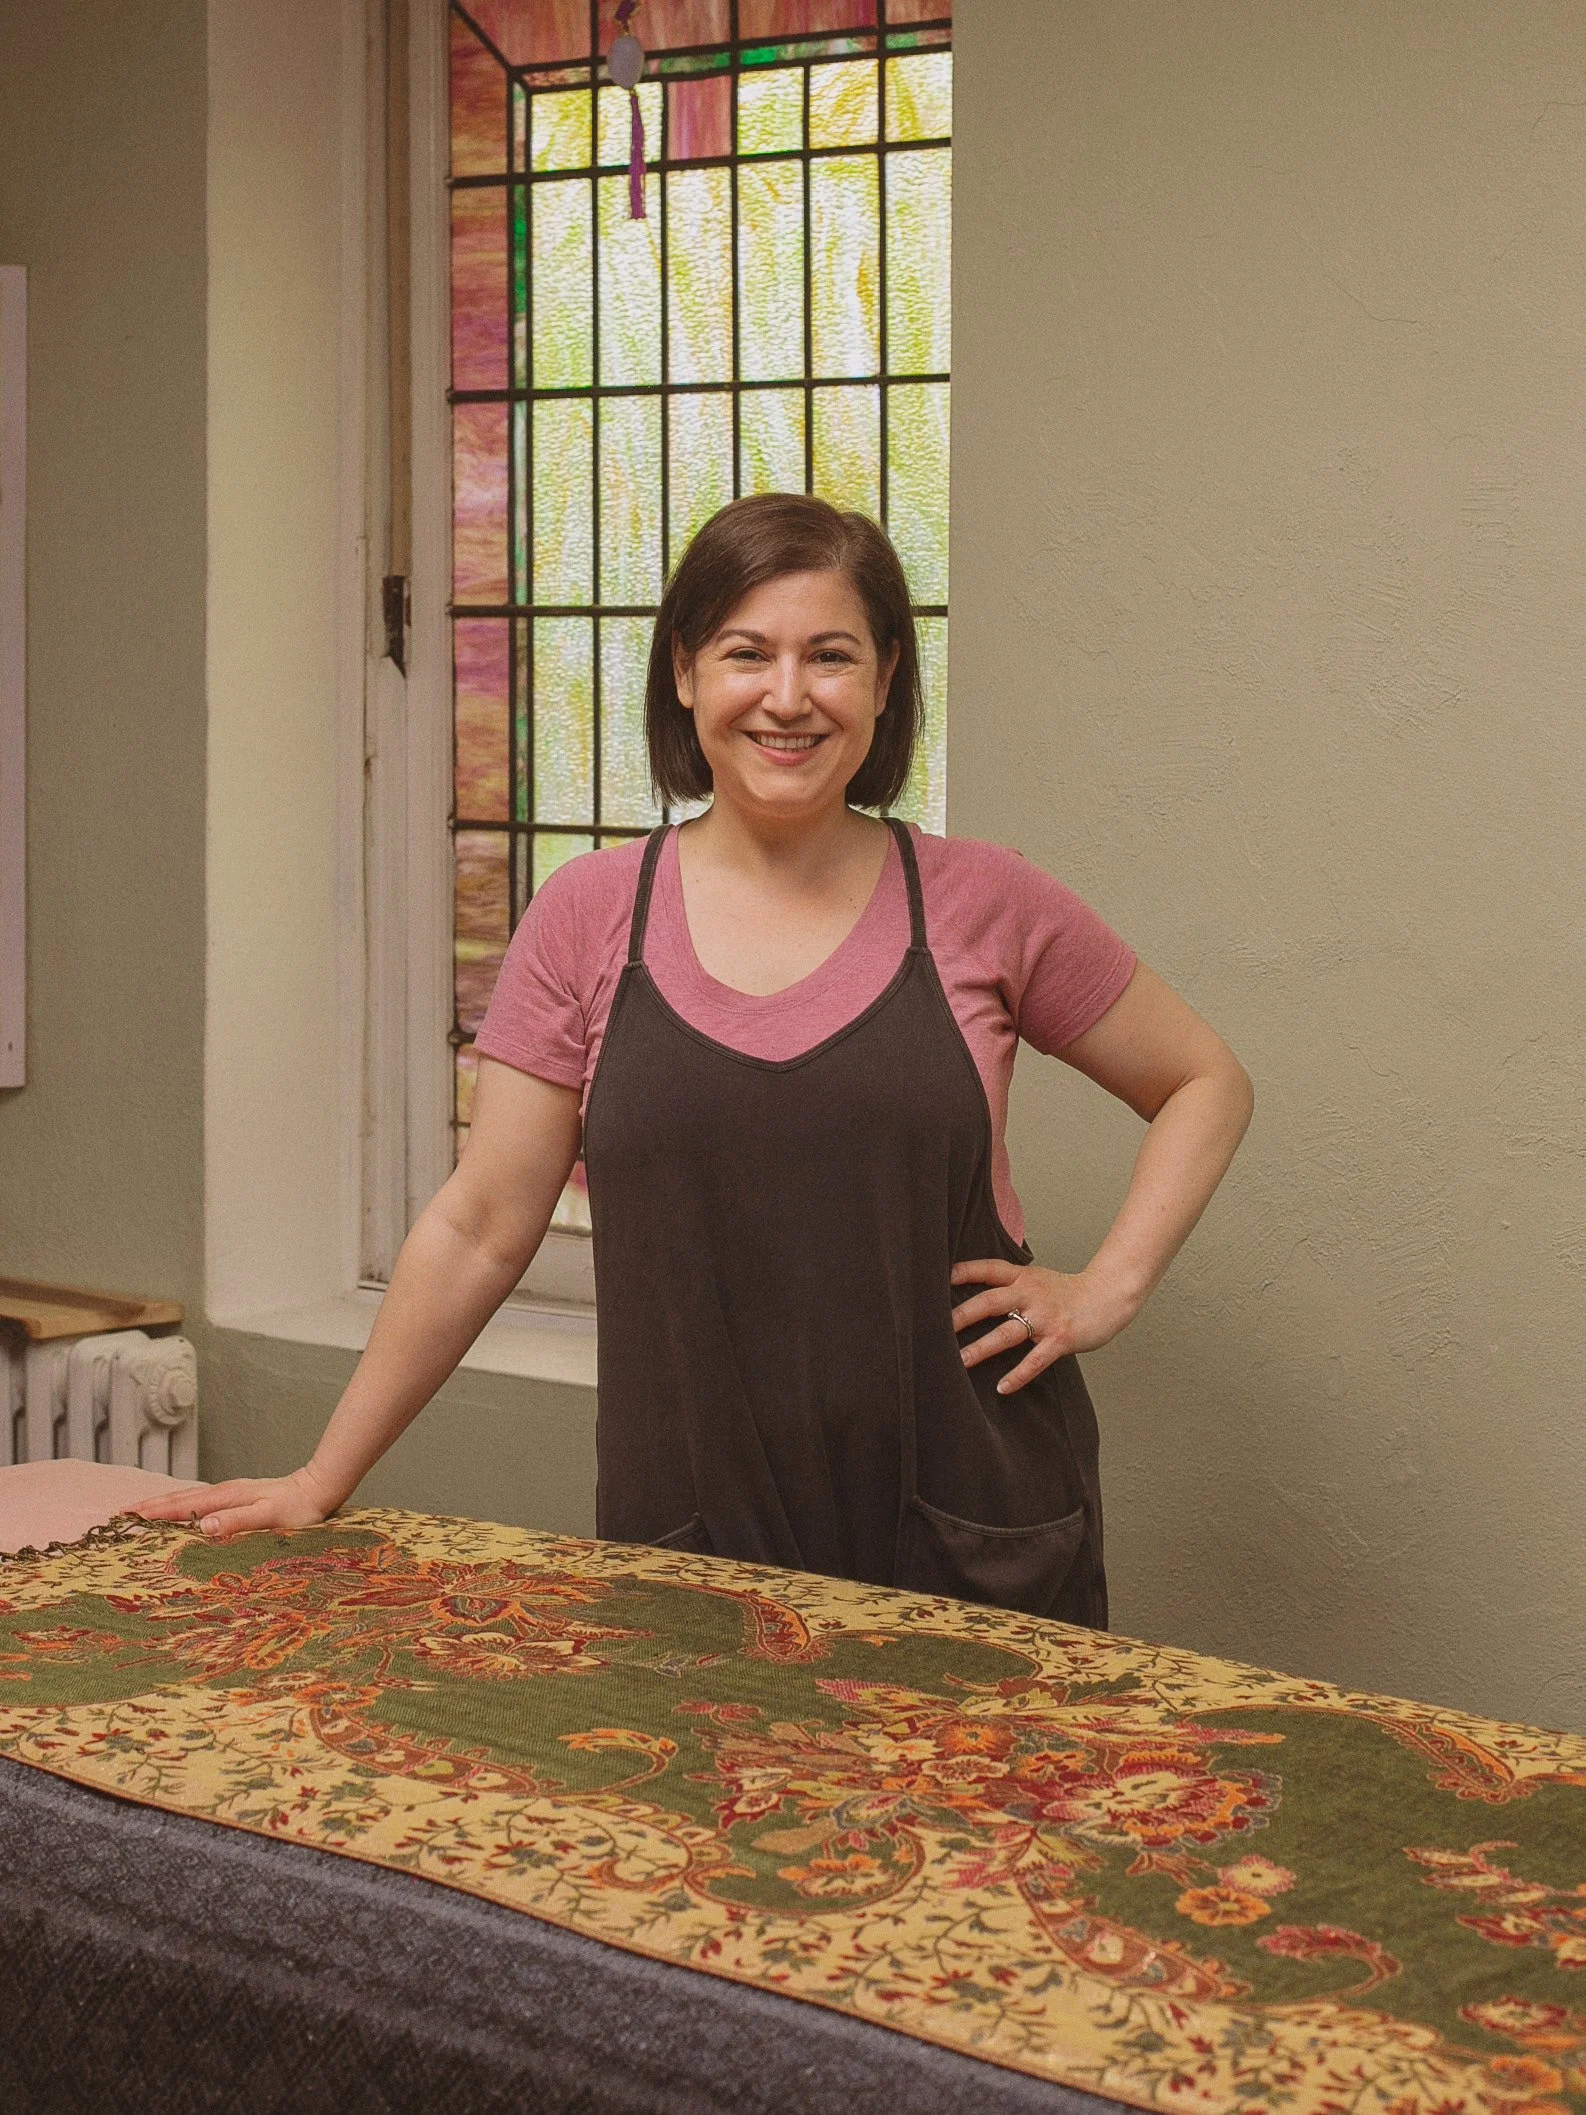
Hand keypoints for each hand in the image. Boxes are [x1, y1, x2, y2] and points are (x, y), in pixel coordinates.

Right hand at [131, 1463, 337, 1542]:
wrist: (319, 1489)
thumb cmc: (298, 1509)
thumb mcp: (269, 1518)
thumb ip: (237, 1521)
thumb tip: (202, 1525)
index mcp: (226, 1497)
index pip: (181, 1505)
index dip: (152, 1512)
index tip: (126, 1516)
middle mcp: (224, 1492)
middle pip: (178, 1498)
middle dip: (149, 1506)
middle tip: (120, 1514)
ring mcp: (230, 1493)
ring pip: (188, 1498)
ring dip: (163, 1504)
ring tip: (140, 1511)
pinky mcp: (238, 1497)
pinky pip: (201, 1500)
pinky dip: (182, 1505)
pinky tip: (180, 1511)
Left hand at [950, 1260, 1139, 1396]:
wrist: (1108, 1295)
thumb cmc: (1068, 1292)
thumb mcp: (1038, 1279)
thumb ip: (1011, 1284)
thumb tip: (977, 1297)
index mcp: (1023, 1277)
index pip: (988, 1269)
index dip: (963, 1272)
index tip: (937, 1279)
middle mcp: (1031, 1293)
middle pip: (989, 1302)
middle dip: (961, 1316)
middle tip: (936, 1329)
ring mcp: (1045, 1317)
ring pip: (1007, 1333)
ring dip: (981, 1348)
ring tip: (960, 1361)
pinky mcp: (1060, 1338)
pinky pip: (1035, 1360)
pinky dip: (1018, 1375)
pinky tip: (1002, 1387)